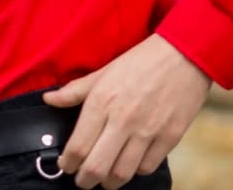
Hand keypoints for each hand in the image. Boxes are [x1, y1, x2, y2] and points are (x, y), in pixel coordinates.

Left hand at [45, 34, 211, 187]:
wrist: (183, 56)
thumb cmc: (140, 62)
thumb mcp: (103, 71)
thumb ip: (74, 91)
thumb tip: (49, 99)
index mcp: (102, 102)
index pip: (78, 146)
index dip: (68, 163)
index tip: (66, 166)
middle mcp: (122, 120)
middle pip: (97, 167)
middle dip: (85, 181)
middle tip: (82, 181)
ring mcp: (148, 131)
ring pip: (122, 173)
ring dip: (110, 182)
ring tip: (104, 178)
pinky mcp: (170, 137)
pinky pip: (147, 167)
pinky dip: (136, 171)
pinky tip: (130, 163)